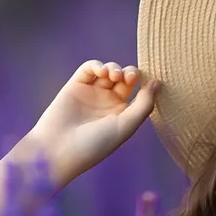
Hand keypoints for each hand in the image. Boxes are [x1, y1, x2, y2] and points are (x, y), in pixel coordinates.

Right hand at [29, 60, 158, 183]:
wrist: (58, 150)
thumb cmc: (94, 144)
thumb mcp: (125, 126)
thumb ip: (144, 105)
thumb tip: (157, 83)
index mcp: (122, 115)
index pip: (140, 92)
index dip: (146, 83)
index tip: (149, 82)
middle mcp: (107, 103)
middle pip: (126, 78)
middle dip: (131, 73)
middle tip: (129, 78)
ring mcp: (91, 94)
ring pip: (109, 71)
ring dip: (115, 68)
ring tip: (113, 77)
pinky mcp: (75, 86)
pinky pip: (89, 68)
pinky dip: (97, 65)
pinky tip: (101, 72)